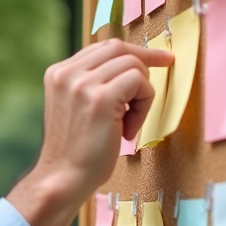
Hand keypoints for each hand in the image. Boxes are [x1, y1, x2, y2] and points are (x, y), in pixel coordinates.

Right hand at [7, 39, 172, 225]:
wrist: (63, 178)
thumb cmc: (75, 151)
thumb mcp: (76, 107)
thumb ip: (91, 84)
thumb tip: (129, 65)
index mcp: (58, 72)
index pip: (102, 47)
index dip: (133, 51)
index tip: (157, 57)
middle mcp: (67, 73)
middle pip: (119, 48)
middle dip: (147, 60)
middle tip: (168, 65)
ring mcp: (82, 84)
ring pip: (133, 65)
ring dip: (142, 94)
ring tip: (128, 122)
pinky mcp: (101, 98)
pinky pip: (140, 83)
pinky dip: (143, 107)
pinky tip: (128, 130)